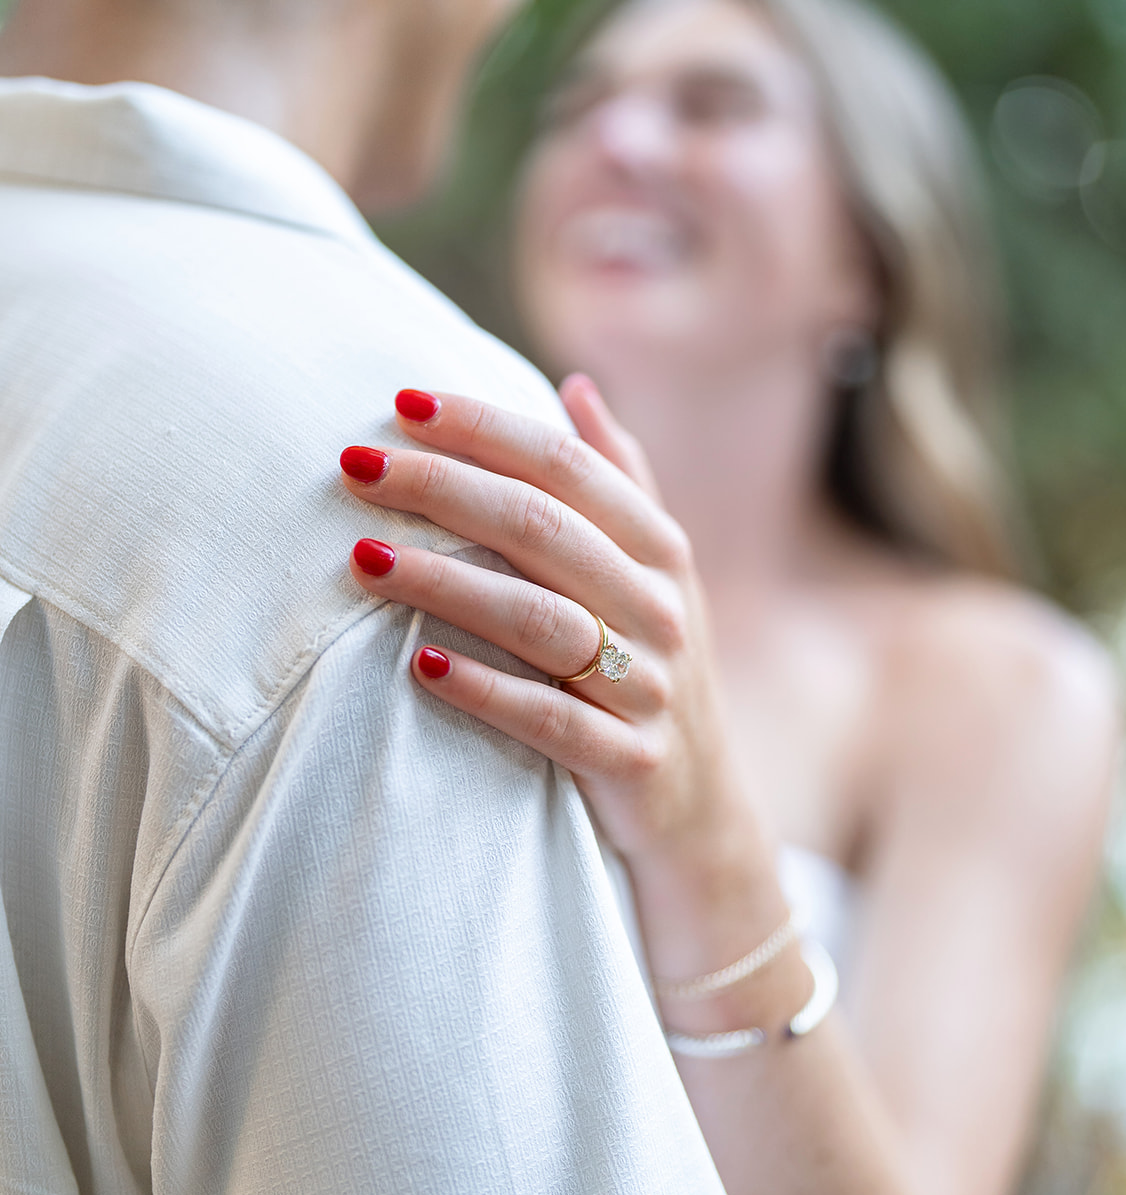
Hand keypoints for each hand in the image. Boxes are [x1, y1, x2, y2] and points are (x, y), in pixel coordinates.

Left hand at [339, 376, 762, 884]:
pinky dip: (482, 689)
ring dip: (444, 582)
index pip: (567, 466)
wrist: (700, 810)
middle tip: (355, 466)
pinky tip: (416, 664)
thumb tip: (575, 384)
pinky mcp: (628, 760)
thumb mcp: (653, 571)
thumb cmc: (649, 667)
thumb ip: (619, 478)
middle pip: (543, 528)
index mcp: (659, 548)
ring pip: (539, 619)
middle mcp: (659, 608)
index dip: (486, 428)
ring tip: (363, 560)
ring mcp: (648, 687)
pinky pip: (547, 720)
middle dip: (443, 488)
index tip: (403, 401)